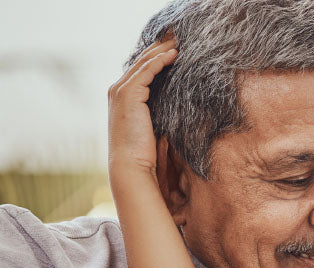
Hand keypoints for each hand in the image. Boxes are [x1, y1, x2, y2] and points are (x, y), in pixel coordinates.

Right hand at [107, 36, 176, 190]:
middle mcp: (117, 90)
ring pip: (143, 63)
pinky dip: (159, 62)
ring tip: (179, 43)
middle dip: (159, 48)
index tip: (174, 49)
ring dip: (161, 51)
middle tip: (178, 39)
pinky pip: (146, 71)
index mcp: (122, 96)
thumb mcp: (153, 126)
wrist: (132, 165)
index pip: (139, 69)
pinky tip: (173, 56)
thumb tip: (178, 106)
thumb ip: (158, 111)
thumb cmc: (144, 152)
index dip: (156, 57)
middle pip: (140, 61)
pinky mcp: (127, 95)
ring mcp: (120, 91)